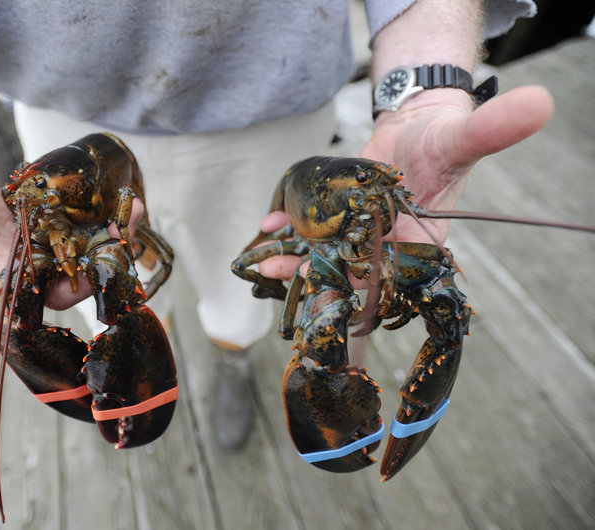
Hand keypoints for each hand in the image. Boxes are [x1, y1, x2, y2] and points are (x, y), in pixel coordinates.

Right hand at [0, 104, 144, 308]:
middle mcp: (11, 266)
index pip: (27, 287)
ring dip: (106, 244)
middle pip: (62, 277)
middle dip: (98, 261)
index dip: (61, 282)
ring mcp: (29, 252)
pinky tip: (121, 208)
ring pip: (74, 260)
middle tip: (128, 229)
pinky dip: (98, 228)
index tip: (94, 266)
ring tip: (136, 213)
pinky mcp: (40, 237)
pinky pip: (75, 240)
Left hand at [256, 85, 554, 280]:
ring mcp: (357, 234)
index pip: (391, 276)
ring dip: (293, 258)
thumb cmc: (444, 138)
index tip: (336, 290)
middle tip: (282, 271)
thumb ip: (493, 128)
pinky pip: (311, 232)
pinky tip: (269, 223)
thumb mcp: (463, 135)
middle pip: (347, 271)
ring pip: (322, 256)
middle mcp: (384, 246)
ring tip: (263, 256)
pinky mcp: (338, 219)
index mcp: (418, 243)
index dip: (364, 287)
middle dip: (314, 276)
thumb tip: (538, 105)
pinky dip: (289, 230)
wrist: (419, 126)